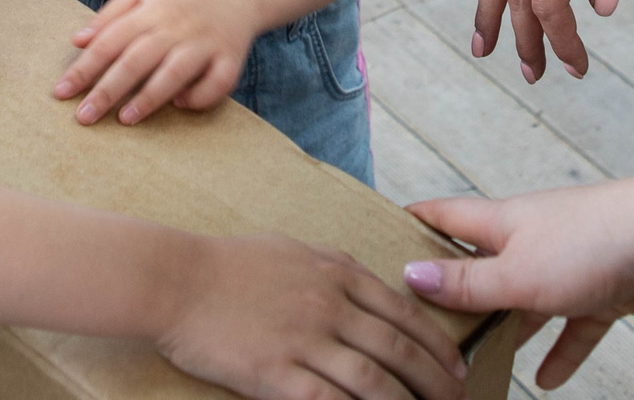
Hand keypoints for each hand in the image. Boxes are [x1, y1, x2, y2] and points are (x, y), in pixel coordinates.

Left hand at [55, 0, 258, 125]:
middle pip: (136, 60)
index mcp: (151, 8)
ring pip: (174, 73)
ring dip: (149, 97)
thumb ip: (111, 15)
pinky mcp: (232, 57)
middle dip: (107, 90)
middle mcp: (176, 25)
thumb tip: (76, 41)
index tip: (61, 92)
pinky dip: (199, 96)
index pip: (110, 40)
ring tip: (125, 119)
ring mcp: (205, 42)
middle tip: (83, 116)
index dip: (84, 67)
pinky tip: (181, 104)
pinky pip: (217, 83)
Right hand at [158, 233, 467, 399]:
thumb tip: (364, 285)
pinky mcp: (278, 374)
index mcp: (337, 273)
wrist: (175, 279)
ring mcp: (306, 341)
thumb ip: (333, 270)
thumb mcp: (293, 251)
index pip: (405, 314)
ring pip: (376, 383)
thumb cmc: (228, 264)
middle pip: (401, 351)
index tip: (458, 368)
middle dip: (438, 383)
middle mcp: (331, 306)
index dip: (438, 346)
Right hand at [405, 180, 633, 390]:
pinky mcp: (600, 291)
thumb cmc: (589, 243)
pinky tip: (546, 381)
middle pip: (482, 267)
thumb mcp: (516, 272)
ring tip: (476, 363)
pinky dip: (561, 351)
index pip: (444, 217)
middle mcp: (530, 240)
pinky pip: (573, 327)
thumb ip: (467, 282)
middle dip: (455, 294)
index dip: (413, 223)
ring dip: (506, 330)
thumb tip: (410, 275)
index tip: (380, 236)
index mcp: (501, 223)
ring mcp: (566, 266)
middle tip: (423, 327)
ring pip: (525, 303)